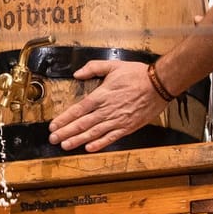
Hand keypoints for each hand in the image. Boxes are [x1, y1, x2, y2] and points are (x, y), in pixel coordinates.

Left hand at [46, 60, 165, 152]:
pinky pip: (111, 137)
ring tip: (65, 146)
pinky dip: (99, 144)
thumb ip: (93, 68)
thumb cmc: (137, 74)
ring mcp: (117, 120)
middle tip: (53, 139)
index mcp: (102, 95)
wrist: (159, 84)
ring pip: (94, 133)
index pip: (78, 109)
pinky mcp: (128, 127)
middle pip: (82, 123)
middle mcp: (107, 110)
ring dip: (78, 140)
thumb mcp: (113, 65)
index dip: (64, 118)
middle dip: (66, 132)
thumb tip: (77, 73)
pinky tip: (89, 148)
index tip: (53, 125)